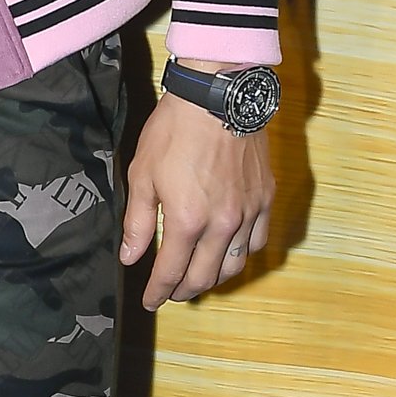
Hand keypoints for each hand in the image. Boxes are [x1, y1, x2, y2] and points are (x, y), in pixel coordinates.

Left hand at [120, 95, 271, 310]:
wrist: (217, 96)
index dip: (158, 291)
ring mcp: (247, 212)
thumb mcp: (142, 174)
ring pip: (236, 264)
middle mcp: (221, 224)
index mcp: (187, 221)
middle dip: (185, 291)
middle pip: (205, 277)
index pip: (171, 272)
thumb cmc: (174, 131)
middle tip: (172, 292)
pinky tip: (231, 251)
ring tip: (199, 277)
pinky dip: (244, 254)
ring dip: (215, 278)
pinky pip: (259, 240)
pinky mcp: (264, 198)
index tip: (150, 300)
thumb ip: (139, 222)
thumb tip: (130, 257)